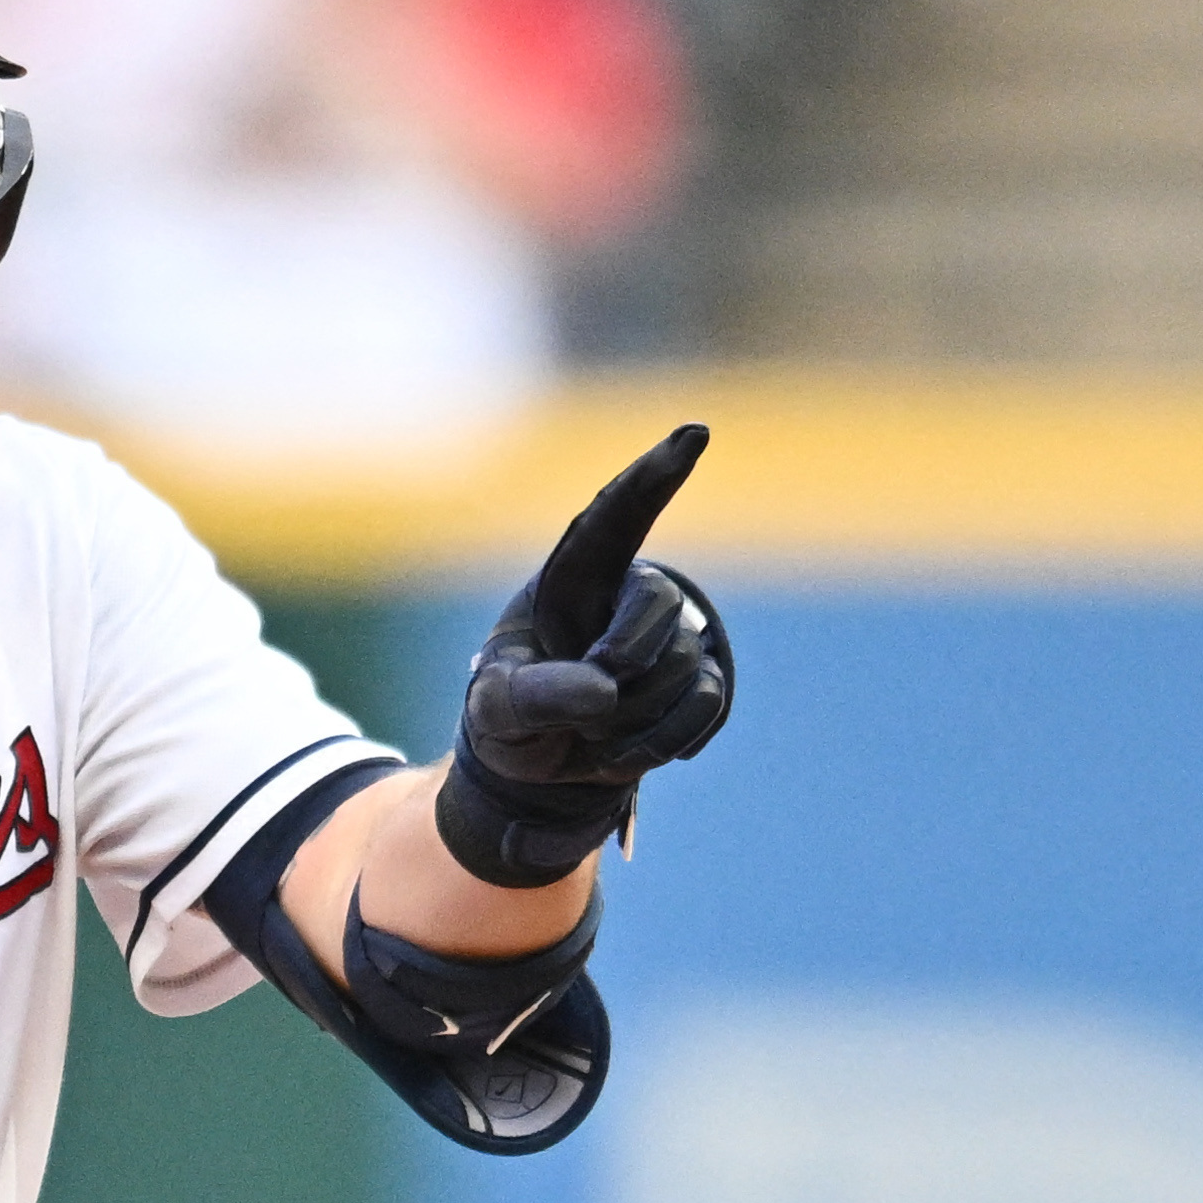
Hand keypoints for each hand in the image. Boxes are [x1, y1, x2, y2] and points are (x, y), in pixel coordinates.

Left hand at [436, 422, 732, 886]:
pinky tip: (626, 746)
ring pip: (682, 665)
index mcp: (569, 580)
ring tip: (591, 732)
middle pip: (655, 604)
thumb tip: (605, 687)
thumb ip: (534, 695)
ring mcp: (673, 635)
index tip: (695, 432)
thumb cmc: (509, 722)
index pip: (612, 519)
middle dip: (623, 659)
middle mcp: (627, 594)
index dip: (652, 476)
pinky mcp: (704, 679)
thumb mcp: (495, 711)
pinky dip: (660, 742)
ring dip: (631, 719)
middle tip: (585, 703)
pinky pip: (706, 705)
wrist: (543, 770)